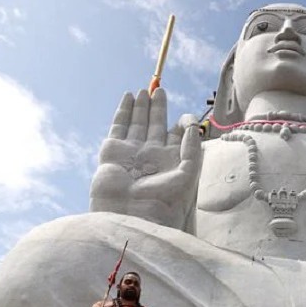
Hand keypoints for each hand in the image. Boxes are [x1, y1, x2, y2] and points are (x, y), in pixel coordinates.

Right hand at [90, 89, 202, 229]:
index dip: (182, 124)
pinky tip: (129, 97)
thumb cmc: (164, 202)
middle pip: (156, 125)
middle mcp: (151, 156)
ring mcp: (131, 152)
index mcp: (171, 162)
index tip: (185, 118)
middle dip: (158, 109)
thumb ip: (193, 149)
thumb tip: (192, 126)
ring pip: (138, 123)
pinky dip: (123, 111)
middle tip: (161, 90)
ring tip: (145, 91)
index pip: (177, 137)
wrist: (132, 216)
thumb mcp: (187, 175)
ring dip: (142, 107)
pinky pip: (118, 126)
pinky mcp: (113, 151)